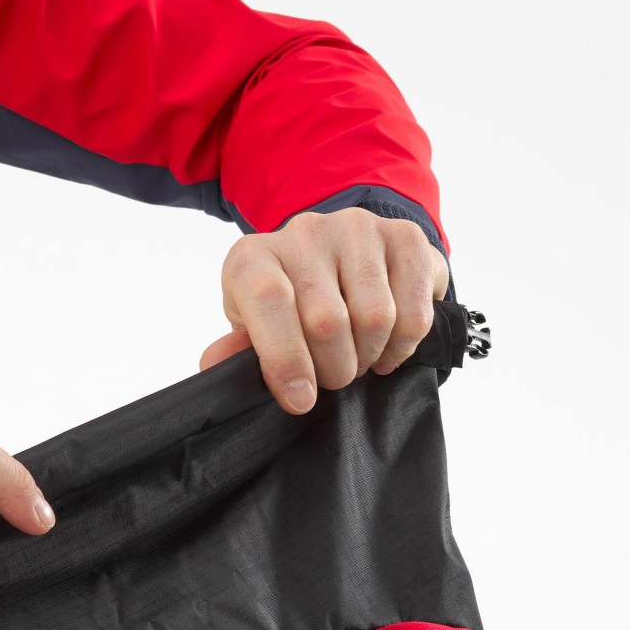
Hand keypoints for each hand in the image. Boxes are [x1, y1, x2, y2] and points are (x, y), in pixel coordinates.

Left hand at [199, 207, 449, 413]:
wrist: (341, 262)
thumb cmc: (287, 308)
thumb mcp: (253, 329)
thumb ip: (238, 350)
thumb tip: (215, 364)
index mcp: (253, 257)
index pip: (269, 300)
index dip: (285, 358)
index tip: (300, 400)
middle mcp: (303, 233)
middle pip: (326, 320)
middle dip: (333, 370)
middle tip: (332, 378)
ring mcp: (357, 229)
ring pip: (375, 318)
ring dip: (369, 358)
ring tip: (358, 359)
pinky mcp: (405, 236)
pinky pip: (414, 313)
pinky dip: (403, 346)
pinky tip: (388, 346)